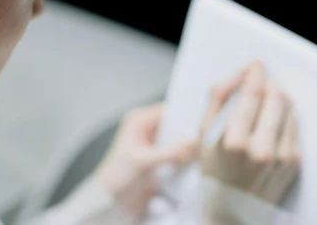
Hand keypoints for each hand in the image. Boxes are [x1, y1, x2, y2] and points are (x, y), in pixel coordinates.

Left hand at [94, 103, 196, 217]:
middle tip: (206, 139)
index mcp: (138, 121)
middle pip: (175, 127)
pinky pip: (178, 157)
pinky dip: (185, 160)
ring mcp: (154, 147)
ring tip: (204, 151)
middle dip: (189, 134)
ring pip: (178, 142)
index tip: (203, 122)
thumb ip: (171, 152)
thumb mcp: (144, 162)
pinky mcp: (159, 162)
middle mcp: (147, 131)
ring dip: (188, 148)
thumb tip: (194, 143)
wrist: (110, 203)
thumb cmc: (116, 178)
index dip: (185, 116)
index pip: (167, 112)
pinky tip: (196, 163)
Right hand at [199, 61, 300, 204]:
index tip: (255, 65)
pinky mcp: (294, 162)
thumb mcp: (204, 135)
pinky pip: (294, 124)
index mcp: (234, 142)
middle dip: (268, 83)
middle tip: (259, 81)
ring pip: (289, 107)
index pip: (253, 94)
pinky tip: (270, 121)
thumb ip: (217, 99)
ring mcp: (282, 157)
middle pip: (275, 96)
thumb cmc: (215, 172)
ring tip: (263, 102)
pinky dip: (284, 116)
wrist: (232, 211)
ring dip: (278, 97)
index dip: (255, 73)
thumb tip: (237, 75)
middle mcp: (261, 150)